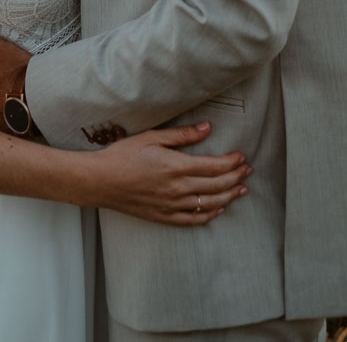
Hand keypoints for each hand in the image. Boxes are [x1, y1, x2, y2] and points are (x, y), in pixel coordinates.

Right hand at [91, 122, 251, 225]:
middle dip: (236, 177)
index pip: (214, 166)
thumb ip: (181, 135)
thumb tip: (206, 128)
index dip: (231, 162)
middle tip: (247, 170)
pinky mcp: (165, 216)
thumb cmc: (122, 156)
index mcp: (176, 166)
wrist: (100, 180)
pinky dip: (210, 215)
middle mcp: (178, 188)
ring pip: (210, 203)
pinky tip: (218, 209)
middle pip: (217, 184)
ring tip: (241, 189)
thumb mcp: (150, 138)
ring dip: (230, 196)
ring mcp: (172, 204)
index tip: (241, 157)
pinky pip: (194, 219)